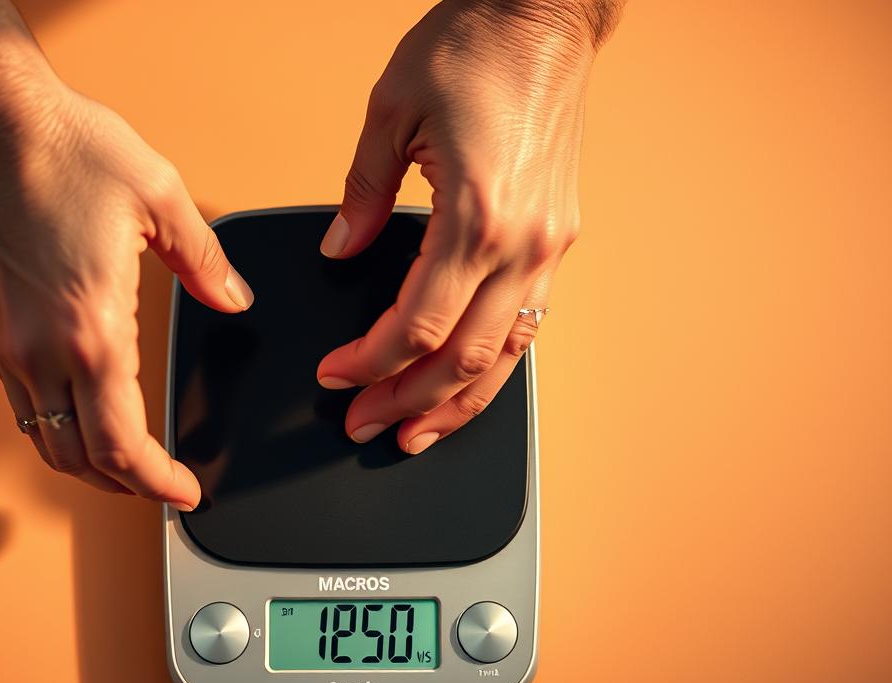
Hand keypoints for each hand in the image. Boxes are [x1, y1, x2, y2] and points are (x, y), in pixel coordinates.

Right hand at [0, 60, 251, 507]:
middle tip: (164, 488)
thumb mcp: (161, 197)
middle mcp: (39, 349)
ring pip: (43, 441)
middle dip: (125, 486)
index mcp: (90, 328)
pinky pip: (22, 404)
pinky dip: (57, 427)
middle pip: (78, 460)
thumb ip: (204, 263)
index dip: (155, 484)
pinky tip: (84, 411)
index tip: (184, 495)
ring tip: (128, 462)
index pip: (122, 445)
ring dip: (87, 464)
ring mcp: (4, 343)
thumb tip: (233, 301)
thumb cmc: (63, 147)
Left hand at [316, 0, 618, 452]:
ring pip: (504, 358)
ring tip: (414, 433)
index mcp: (476, 214)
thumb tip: (340, 251)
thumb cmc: (475, 48)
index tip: (334, 377)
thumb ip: (360, 192)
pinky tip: (466, 385)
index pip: (416, 326)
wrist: (542, 15)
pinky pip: (526, 326)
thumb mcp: (392, 110)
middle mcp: (521, 242)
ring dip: (456, 404)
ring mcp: (547, 246)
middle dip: (405, 403)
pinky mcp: (556, 239)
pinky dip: (493, 368)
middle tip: (363, 426)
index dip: (369, 363)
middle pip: (461, 359)